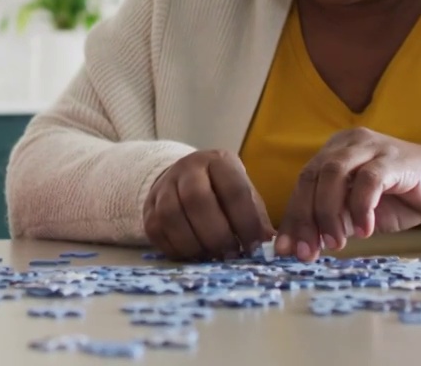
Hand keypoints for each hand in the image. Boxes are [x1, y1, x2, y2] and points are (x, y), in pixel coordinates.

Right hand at [142, 150, 274, 261]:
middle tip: (230, 255)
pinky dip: (175, 248)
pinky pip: (155, 230)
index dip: (245, 221)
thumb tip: (273, 248)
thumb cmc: (222, 193)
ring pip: (171, 215)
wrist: (184, 179)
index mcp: (218, 162)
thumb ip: (256, 219)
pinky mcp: (148, 207)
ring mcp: (164, 186)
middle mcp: (188, 168)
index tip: (255, 247)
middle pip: (197, 199)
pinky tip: (192, 256)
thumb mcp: (244, 196)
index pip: (233, 189)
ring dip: (194, 243)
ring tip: (210, 257)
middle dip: (216, 233)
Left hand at [275, 128, 420, 261]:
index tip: (285, 250)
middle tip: (308, 252)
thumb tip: (301, 246)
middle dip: (304, 218)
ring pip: (332, 174)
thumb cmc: (403, 198)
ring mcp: (372, 147)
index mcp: (334, 153)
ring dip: (328, 213)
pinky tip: (365, 231)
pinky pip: (369, 179)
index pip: (303, 183)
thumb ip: (334, 222)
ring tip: (336, 244)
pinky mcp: (396, 159)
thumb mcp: (360, 213)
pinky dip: (361, 207)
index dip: (292, 218)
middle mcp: (348, 144)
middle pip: (311, 177)